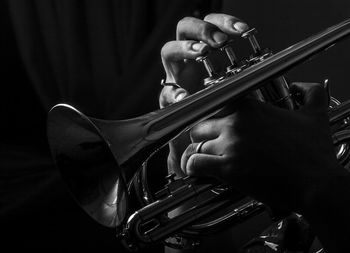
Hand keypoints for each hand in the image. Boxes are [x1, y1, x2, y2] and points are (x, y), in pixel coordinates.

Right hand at [159, 13, 248, 175]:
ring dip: (185, 48)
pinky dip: (174, 91)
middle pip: (186, 28)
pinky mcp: (167, 100)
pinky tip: (185, 95)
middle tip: (220, 41)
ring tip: (202, 53)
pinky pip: (165, 91)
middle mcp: (189, 61)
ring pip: (169, 51)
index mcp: (207, 53)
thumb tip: (281, 71)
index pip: (211, 25)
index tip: (244, 31)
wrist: (204, 144)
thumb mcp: (242, 93)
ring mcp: (177, 78)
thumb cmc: (226, 116)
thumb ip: (253, 79)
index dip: (225, 22)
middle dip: (203, 29)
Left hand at [181, 82, 344, 212]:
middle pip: (200, 123)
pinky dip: (192, 167)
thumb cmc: (315, 153)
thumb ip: (310, 94)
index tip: (212, 124)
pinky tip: (196, 171)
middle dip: (201, 135)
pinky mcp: (228, 167)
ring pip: (195, 143)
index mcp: (250, 107)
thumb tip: (304, 86)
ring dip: (195, 152)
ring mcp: (230, 144)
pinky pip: (196, 163)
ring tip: (198, 159)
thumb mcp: (315, 115)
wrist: (317, 182)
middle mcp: (236, 122)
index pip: (215, 104)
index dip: (212, 116)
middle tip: (206, 144)